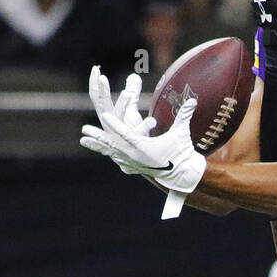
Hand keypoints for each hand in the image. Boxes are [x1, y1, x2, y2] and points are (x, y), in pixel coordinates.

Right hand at [79, 66, 151, 175]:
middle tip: (101, 76)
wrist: (138, 161)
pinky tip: (152, 120)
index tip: (96, 67)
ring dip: (122, 106)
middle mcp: (111, 126)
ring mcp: (121, 135)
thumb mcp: (130, 111)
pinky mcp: (135, 143)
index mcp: (108, 117)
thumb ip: (132, 93)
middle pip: (103, 107)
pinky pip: (140, 133)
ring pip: (119, 120)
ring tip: (128, 94)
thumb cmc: (132, 134)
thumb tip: (133, 75)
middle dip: (101, 92)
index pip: (97, 98)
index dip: (95, 84)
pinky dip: (145, 126)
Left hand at [81, 72, 205, 193]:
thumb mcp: (181, 133)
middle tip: (84, 129)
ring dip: (97, 145)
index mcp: (145, 148)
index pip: (127, 134)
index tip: (105, 116)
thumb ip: (184, 116)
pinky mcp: (133, 167)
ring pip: (111, 152)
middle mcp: (135, 157)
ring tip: (83, 138)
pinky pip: (116, 158)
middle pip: (113, 145)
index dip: (116, 124)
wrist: (182, 175)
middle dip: (98, 137)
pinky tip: (96, 148)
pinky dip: (106, 152)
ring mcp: (133, 163)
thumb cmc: (181, 152)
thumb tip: (193, 100)